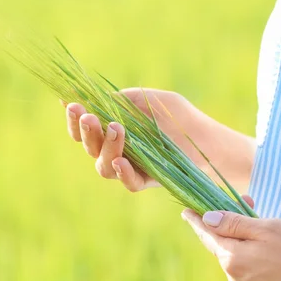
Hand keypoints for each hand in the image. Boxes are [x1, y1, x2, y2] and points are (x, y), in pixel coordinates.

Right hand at [62, 89, 218, 191]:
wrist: (210, 140)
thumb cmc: (181, 118)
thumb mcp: (152, 100)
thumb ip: (124, 100)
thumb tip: (93, 98)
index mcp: (115, 129)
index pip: (87, 126)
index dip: (74, 117)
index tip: (70, 104)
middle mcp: (118, 150)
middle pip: (89, 147)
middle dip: (84, 131)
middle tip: (88, 116)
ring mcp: (132, 168)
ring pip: (104, 166)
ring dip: (105, 147)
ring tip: (115, 128)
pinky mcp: (149, 181)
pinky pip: (128, 182)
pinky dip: (122, 172)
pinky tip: (122, 160)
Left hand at [181, 199, 280, 280]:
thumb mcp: (269, 228)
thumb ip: (235, 224)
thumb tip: (207, 219)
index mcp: (233, 260)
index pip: (209, 236)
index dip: (198, 222)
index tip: (187, 213)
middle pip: (229, 250)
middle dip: (239, 232)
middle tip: (257, 210)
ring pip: (245, 265)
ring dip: (256, 250)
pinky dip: (266, 268)